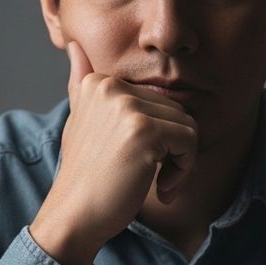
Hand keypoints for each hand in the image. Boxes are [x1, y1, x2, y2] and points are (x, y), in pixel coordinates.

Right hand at [28, 42, 198, 264]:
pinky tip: (162, 191)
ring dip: (182, 164)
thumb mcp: (79, 123)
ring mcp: (127, 107)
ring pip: (188, 126)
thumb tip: (76, 47)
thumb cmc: (85, 179)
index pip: (158, 102)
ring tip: (159, 186)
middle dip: (174, 152)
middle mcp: (111, 87)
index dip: (159, 139)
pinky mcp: (145, 131)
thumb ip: (81, 86)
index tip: (140, 165)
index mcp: (99, 82)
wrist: (75, 216)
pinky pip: (190, 143)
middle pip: (176, 112)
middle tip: (155, 181)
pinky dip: (184, 172)